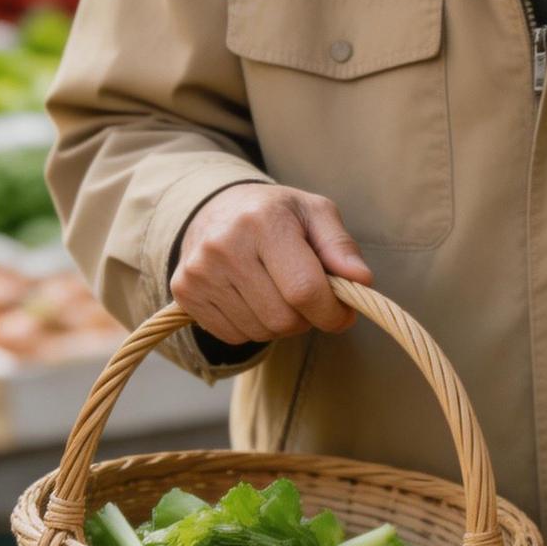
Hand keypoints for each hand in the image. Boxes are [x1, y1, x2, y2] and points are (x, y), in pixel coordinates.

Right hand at [171, 183, 372, 344]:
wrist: (217, 208)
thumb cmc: (277, 214)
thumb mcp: (315, 214)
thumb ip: (341, 248)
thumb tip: (361, 282)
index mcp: (264, 220)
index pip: (305, 289)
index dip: (332, 312)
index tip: (343, 313)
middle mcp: (224, 245)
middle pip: (283, 318)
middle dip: (306, 317)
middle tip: (306, 295)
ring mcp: (199, 271)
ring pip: (260, 332)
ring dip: (279, 323)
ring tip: (276, 291)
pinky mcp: (184, 292)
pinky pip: (234, 336)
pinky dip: (252, 326)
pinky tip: (251, 297)